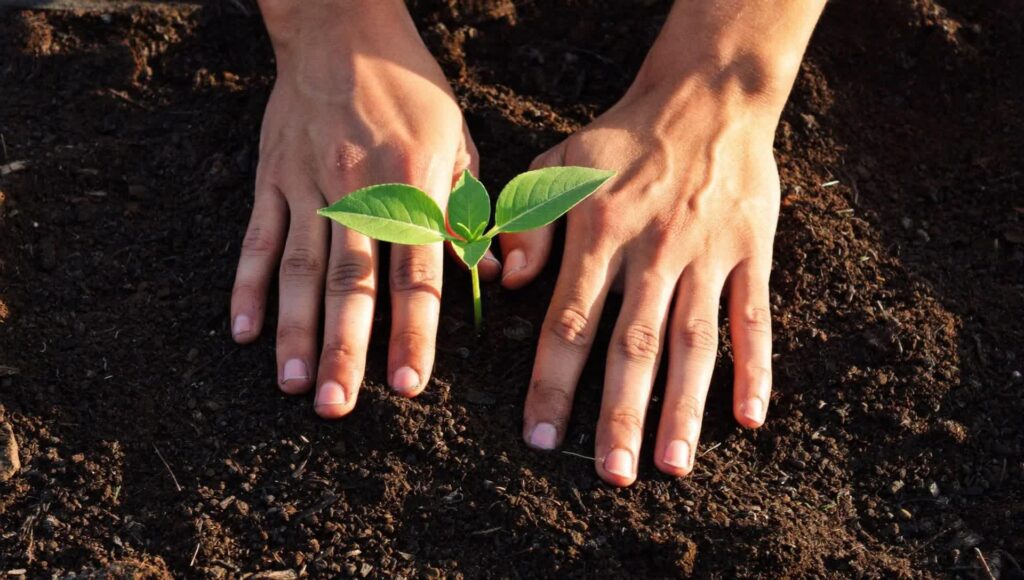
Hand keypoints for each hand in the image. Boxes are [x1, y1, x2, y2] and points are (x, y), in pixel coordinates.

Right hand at [231, 1, 496, 417]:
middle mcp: (358, 191)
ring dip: (294, 330)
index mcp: (413, 185)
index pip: (417, 272)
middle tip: (338, 406)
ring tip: (293, 385)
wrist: (342, 29)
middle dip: (345, 347)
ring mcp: (307, 185)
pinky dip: (245, 286)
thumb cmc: (411, 92)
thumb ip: (468, 212)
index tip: (410, 384)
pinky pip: (255, 237)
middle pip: (350, 281)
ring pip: (298, 268)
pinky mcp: (271, 177)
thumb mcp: (458, 142)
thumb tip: (489, 275)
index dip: (413, 330)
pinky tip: (241, 332)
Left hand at [502, 0, 823, 486]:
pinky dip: (755, 368)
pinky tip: (750, 419)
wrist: (704, 99)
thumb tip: (507, 284)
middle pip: (633, 345)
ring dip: (684, 407)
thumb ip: (526, 224)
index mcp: (599, 232)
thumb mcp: (556, 165)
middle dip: (621, 414)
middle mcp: (652, 250)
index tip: (539, 438)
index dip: (552, 383)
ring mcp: (706, 254)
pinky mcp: (751, 251)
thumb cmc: (620, 142)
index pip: (569, 322)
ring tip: (673, 466)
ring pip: (694, 341)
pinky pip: (754, 317)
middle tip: (614, 476)